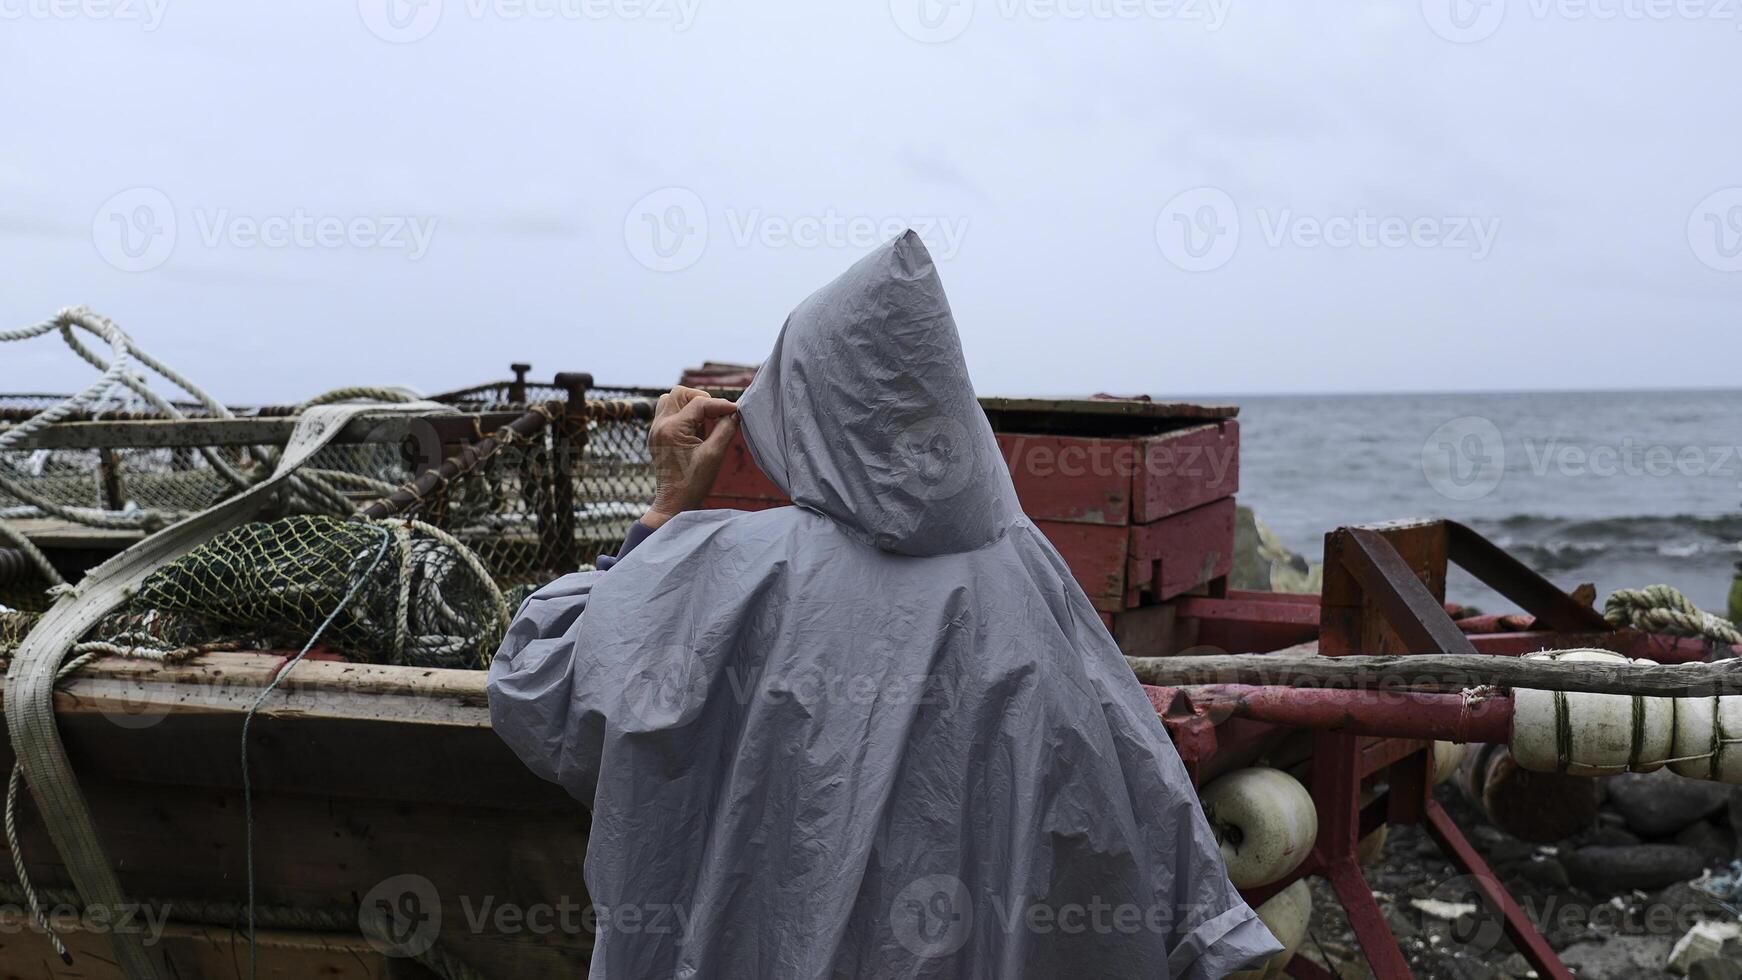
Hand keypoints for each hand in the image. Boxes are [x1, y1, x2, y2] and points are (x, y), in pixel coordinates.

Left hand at [641, 385, 739, 530]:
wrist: (674, 503)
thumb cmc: (693, 483)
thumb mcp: (714, 455)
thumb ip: (725, 429)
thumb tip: (734, 413)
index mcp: (672, 429)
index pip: (699, 403)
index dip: (720, 404)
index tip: (736, 410)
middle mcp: (659, 425)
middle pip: (680, 393)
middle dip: (702, 399)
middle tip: (717, 415)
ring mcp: (655, 430)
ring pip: (671, 400)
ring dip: (690, 405)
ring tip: (705, 422)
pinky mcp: (657, 436)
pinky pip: (669, 413)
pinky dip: (684, 415)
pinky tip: (696, 431)